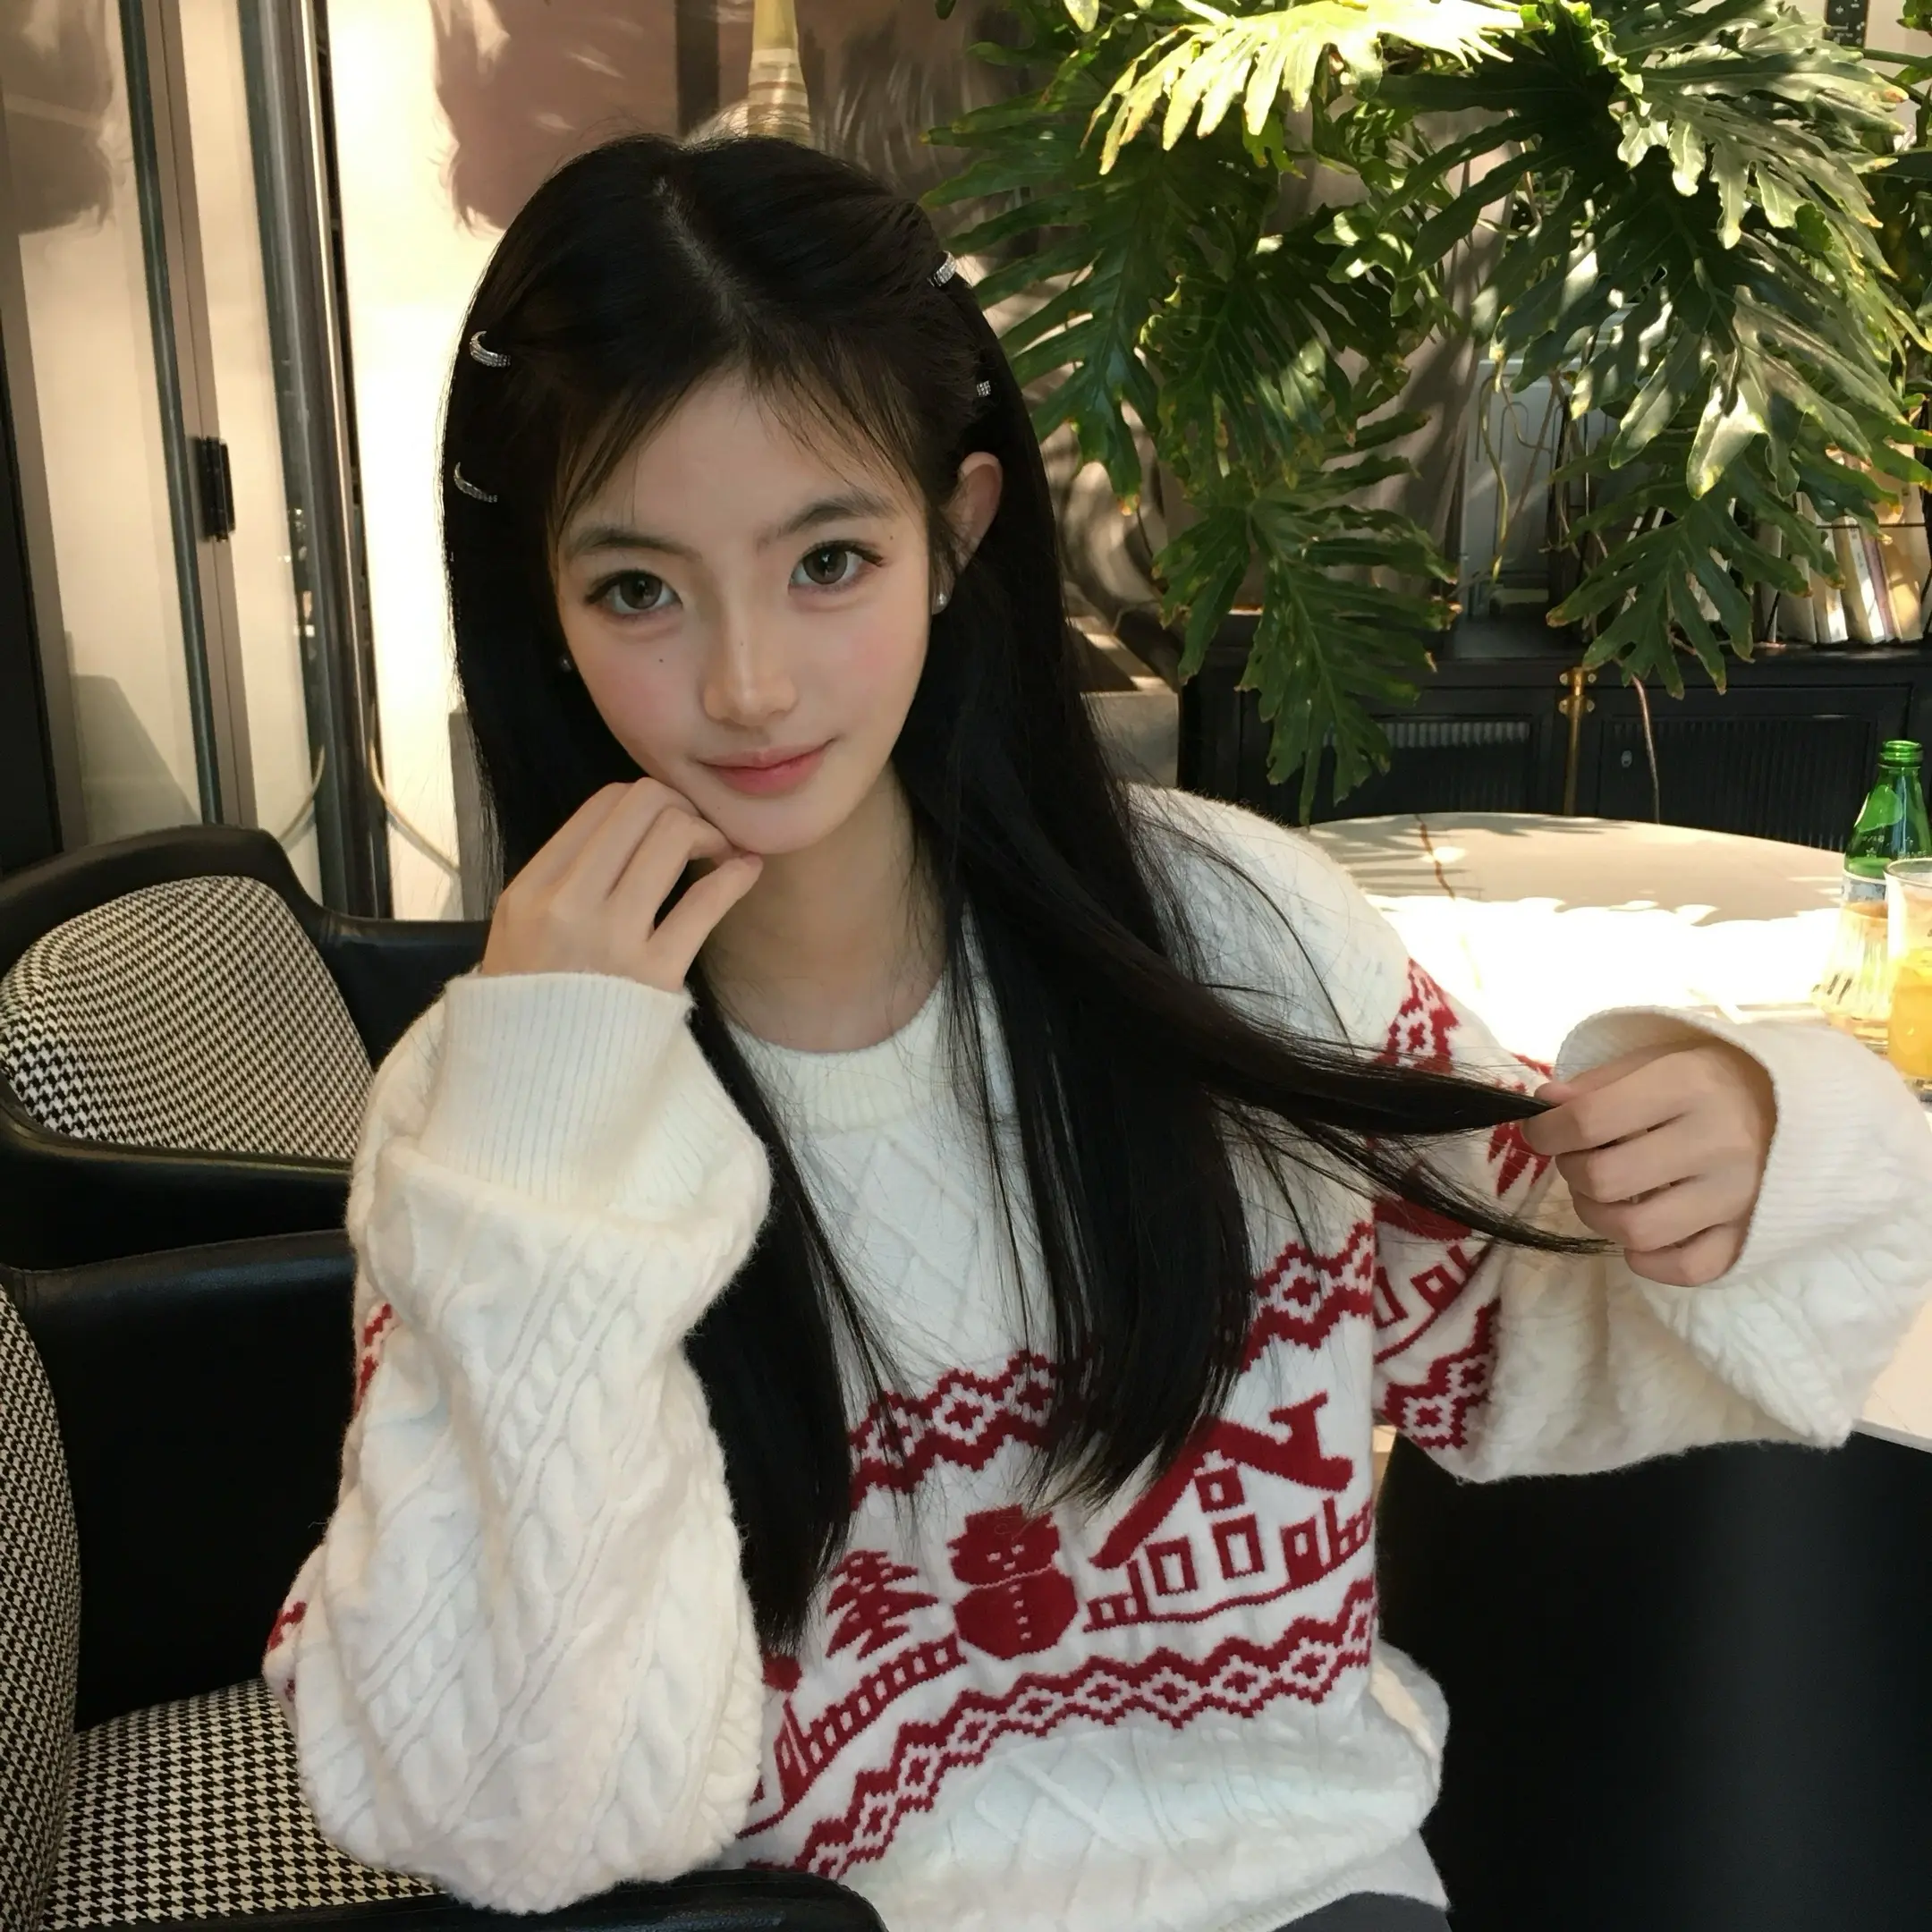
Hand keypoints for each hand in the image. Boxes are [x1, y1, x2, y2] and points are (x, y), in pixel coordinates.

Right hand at [480, 780, 761, 992]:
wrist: (535, 1093)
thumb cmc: (536, 1013)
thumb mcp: (520, 937)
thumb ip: (562, 883)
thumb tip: (627, 832)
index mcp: (530, 891)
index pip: (603, 804)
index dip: (648, 801)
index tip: (667, 823)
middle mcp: (566, 904)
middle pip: (643, 806)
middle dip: (684, 808)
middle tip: (700, 834)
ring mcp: (611, 939)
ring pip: (673, 835)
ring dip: (710, 833)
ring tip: (720, 854)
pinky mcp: (655, 975)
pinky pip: (706, 901)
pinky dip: (736, 875)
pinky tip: (746, 870)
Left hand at [1521, 1041, 1776, 1286]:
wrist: (1804, 1103)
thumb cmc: (1715, 1077)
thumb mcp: (1657, 1060)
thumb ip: (1597, 1083)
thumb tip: (1545, 1104)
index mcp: (1689, 1086)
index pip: (1589, 1121)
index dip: (1546, 1131)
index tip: (1541, 1131)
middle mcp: (1718, 1142)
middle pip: (1605, 1180)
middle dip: (1573, 1171)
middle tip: (1580, 1159)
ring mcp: (1738, 1196)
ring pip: (1636, 1232)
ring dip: (1599, 1217)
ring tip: (1603, 1195)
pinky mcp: (1750, 1235)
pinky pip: (1685, 1269)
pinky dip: (1648, 1259)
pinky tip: (1641, 1233)